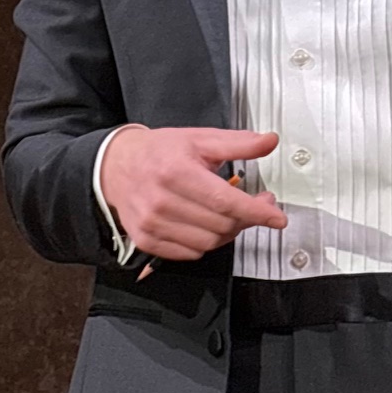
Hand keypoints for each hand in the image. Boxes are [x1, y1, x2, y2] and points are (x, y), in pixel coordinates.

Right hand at [100, 127, 286, 261]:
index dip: (256, 211)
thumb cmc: (158, 152)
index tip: (276, 217)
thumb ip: (238, 143)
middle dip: (246, 218)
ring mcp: (153, 224)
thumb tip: (269, 141)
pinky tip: (204, 224)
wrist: (115, 166)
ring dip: (227, 231)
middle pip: (221, 224)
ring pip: (209, 243)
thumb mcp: (199, 139)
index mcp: (176, 172)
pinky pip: (191, 253)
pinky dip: (205, 242)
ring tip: (226, 213)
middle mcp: (162, 201)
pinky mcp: (147, 240)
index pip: (225, 200)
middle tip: (254, 204)